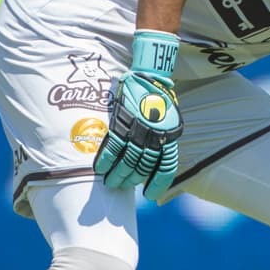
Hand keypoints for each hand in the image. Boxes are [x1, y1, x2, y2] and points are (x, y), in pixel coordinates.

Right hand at [93, 30, 181, 199]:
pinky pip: (113, 146)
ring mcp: (139, 128)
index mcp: (169, 135)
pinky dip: (105, 160)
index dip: (158, 184)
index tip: (150, 196)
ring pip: (127, 160)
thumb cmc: (157, 97)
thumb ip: (161, 138)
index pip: (166, 166)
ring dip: (117, 175)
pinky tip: (100, 169)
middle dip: (130, 179)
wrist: (149, 73)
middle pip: (142, 166)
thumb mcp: (167, 118)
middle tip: (120, 186)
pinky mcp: (123, 120)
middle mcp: (155, 134)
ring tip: (109, 182)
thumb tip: (152, 159)